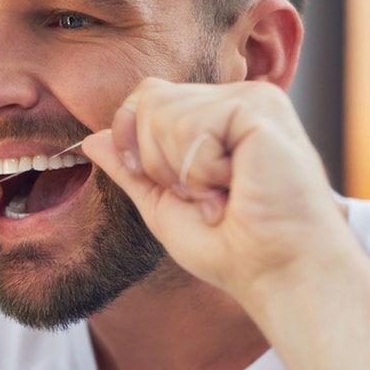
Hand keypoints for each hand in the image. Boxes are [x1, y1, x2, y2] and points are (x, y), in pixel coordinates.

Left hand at [82, 78, 351, 301]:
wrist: (278, 273)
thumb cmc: (233, 249)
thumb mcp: (164, 206)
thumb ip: (130, 169)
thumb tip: (90, 138)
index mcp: (217, 114)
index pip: (146, 96)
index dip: (137, 145)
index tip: (175, 190)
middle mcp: (236, 98)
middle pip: (147, 98)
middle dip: (157, 162)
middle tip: (205, 196)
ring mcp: (252, 98)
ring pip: (162, 112)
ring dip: (183, 172)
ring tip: (224, 195)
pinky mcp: (261, 108)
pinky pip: (191, 128)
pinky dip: (203, 173)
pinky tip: (237, 189)